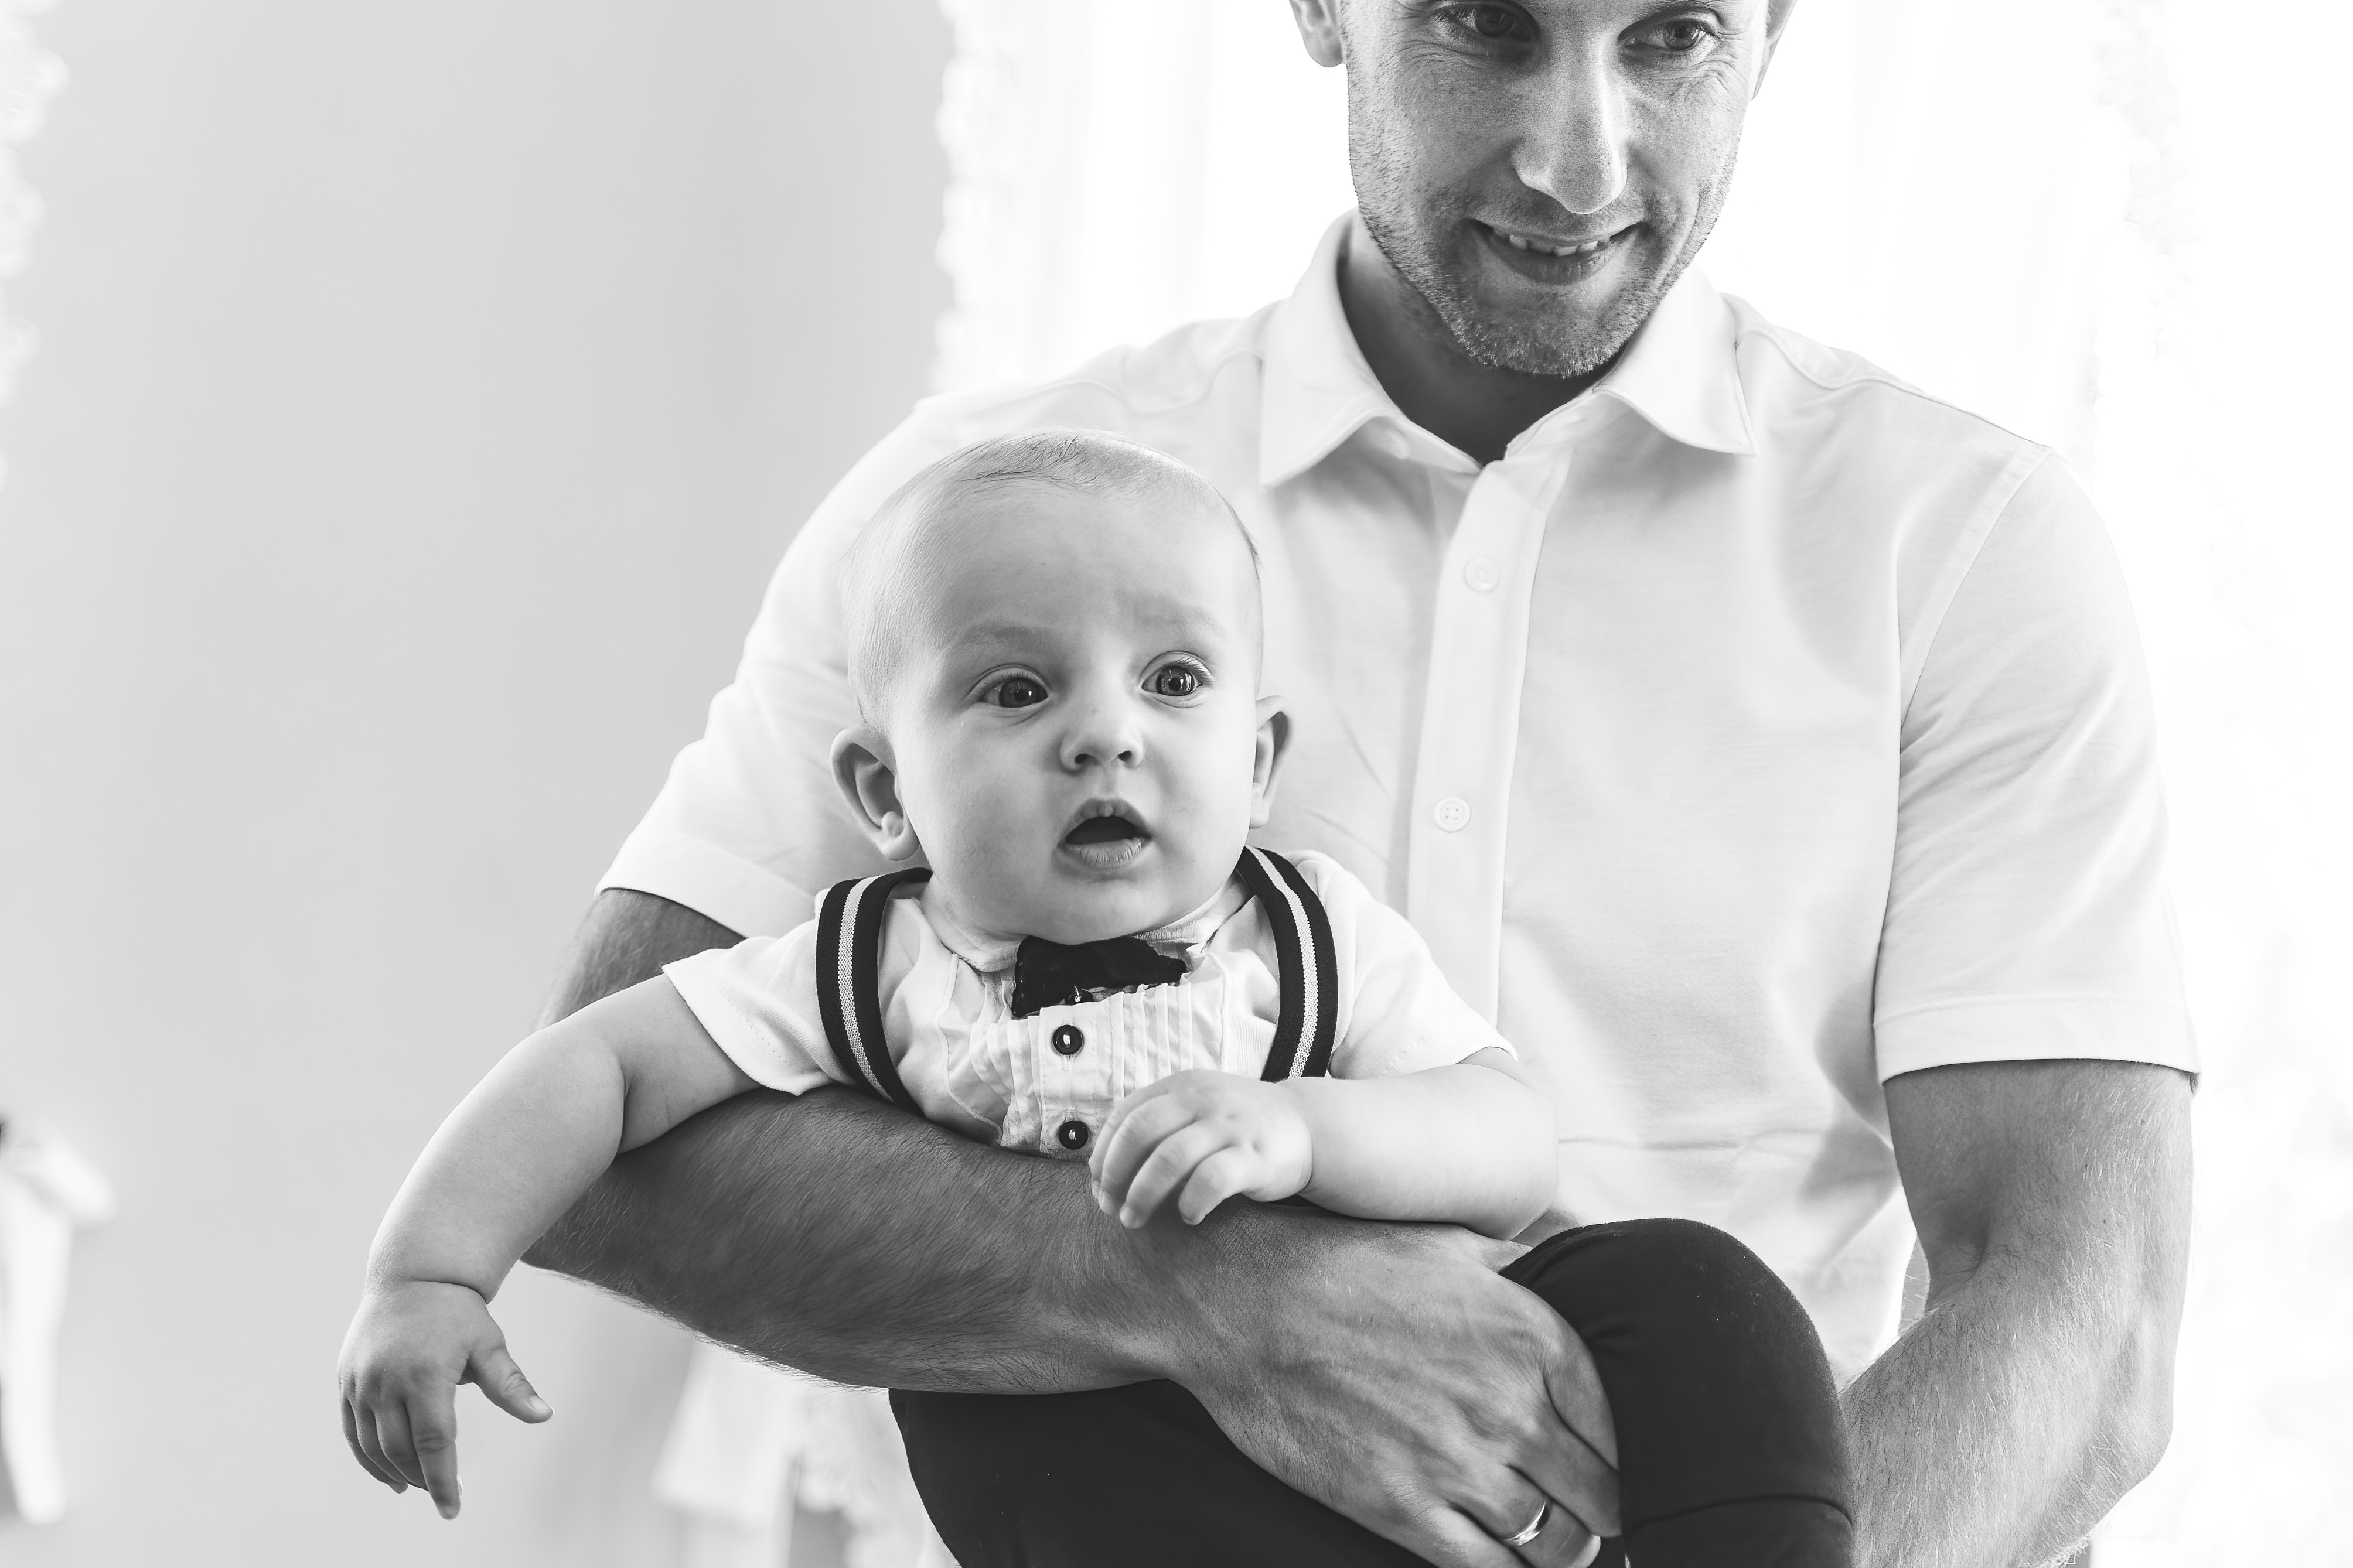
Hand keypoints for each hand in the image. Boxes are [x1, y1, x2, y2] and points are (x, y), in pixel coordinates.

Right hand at [337, 1279, 550, 1517]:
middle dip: (423, 1478)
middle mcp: (386, 1382)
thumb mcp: (489, 1344)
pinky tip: (388, 1475)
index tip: (452, 1509)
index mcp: (425, 1375)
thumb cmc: (457, 1312)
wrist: (412, 1276)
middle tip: (442, 1492)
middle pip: (402, 1450)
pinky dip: (367, 1458)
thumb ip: (511, 1385)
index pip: (435, 1444)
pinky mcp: (346, 1381)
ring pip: (373, 1446)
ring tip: (418, 1486)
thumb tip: (544, 1416)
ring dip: (394, 1473)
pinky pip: (352, 1431)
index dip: (444, 1481)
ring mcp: (361, 1382)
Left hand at [1089, 1069, 1311, 1225]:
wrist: (1307, 1125)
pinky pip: (1211, 1180)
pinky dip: (1191, 1203)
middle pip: (1139, 1133)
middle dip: (1114, 1174)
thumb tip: (1103, 1175)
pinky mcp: (1254, 1155)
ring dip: (1142, 1195)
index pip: (1125, 1115)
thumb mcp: (1196, 1108)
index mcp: (1181, 1086)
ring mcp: (1229, 1125)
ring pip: (1169, 1158)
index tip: (1098, 1187)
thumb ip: (1156, 1127)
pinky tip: (1188, 1217)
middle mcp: (1202, 1099)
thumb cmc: (1237, 1126)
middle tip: (1109, 1207)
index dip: (1103, 1155)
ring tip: (1134, 1219)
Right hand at [1166, 1210, 1620, 1566]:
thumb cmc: (1343, 1262)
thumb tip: (1577, 1277)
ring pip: (1555, 1542)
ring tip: (1556, 1544)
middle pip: (1602, 1495)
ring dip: (1563, 1548)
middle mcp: (1508, 1404)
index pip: (1621, 1428)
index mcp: (1531, 1336)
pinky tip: (1510, 1562)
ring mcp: (1455, 1463)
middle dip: (1602, 1509)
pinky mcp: (1401, 1509)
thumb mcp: (1448, 1245)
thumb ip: (1523, 1273)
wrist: (1239, 1297)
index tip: (1612, 1466)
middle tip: (1590, 1514)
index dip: (1624, 1455)